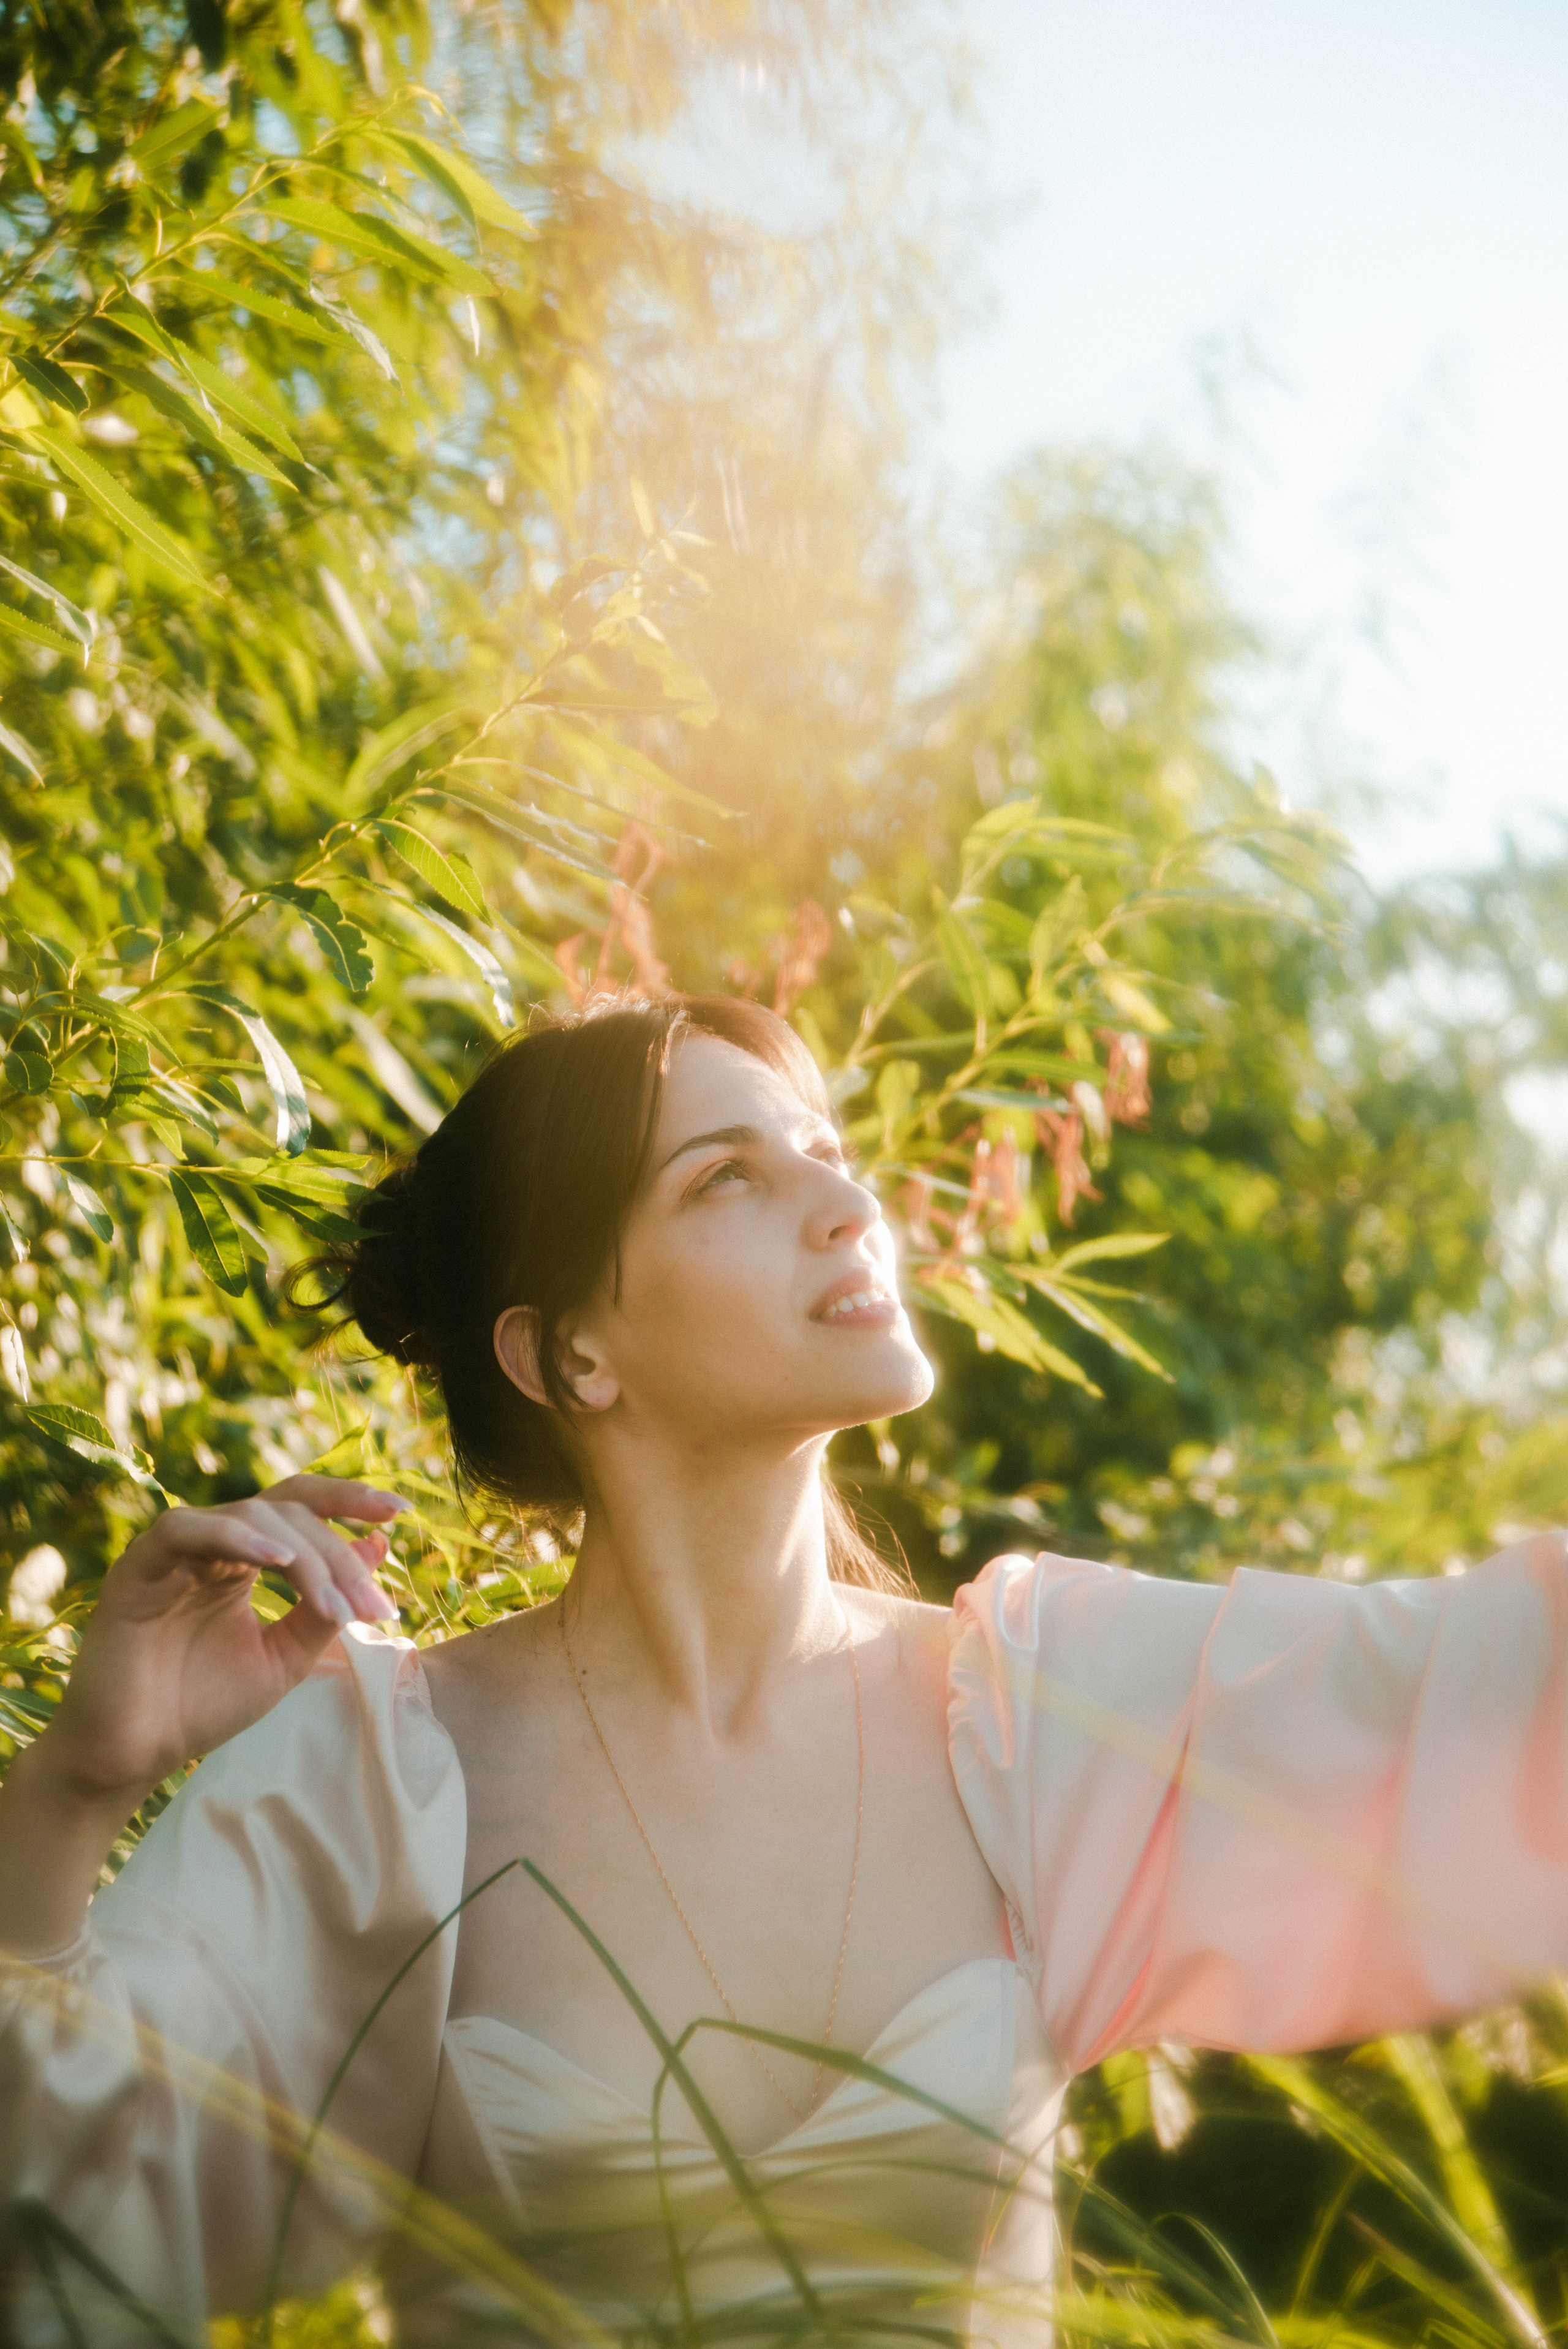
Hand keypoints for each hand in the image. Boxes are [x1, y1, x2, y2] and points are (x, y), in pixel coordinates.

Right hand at [36, 1475, 406, 1807]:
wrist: (135, 1754)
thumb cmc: (201, 1705)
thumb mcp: (283, 1657)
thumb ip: (324, 1608)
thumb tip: (378, 1546)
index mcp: (242, 1558)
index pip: (299, 1507)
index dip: (347, 1500)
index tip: (398, 1511)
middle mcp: (210, 1545)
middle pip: (287, 1512)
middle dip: (338, 1555)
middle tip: (373, 1604)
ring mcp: (172, 1552)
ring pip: (249, 1516)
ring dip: (304, 1556)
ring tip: (334, 1605)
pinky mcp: (137, 1569)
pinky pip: (186, 1531)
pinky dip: (236, 1537)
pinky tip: (276, 1561)